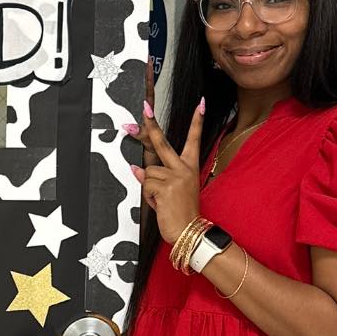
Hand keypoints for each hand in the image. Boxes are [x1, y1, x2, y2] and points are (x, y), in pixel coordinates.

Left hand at [126, 100, 204, 244]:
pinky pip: (146, 185)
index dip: (197, 121)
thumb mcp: (172, 191)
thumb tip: (136, 168)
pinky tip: (160, 204)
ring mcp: (175, 177)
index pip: (194, 140)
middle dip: (150, 126)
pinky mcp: (166, 187)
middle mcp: (184, 169)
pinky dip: (148, 196)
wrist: (190, 232)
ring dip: (149, 188)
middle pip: (162, 143)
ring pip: (148, 172)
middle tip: (144, 108)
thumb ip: (156, 177)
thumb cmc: (182, 212)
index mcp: (189, 167)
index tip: (200, 103)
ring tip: (161, 200)